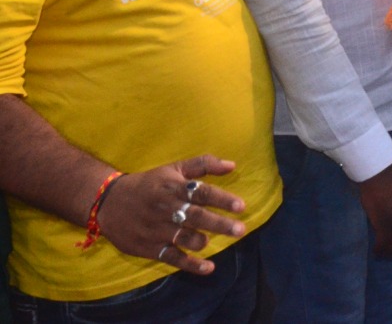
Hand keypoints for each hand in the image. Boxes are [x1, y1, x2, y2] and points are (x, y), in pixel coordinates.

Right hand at [96, 155, 247, 276]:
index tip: (241, 206)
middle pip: (196, 217)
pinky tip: (208, 267)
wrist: (108, 202)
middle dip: (220, 224)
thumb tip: (233, 165)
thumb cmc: (150, 184)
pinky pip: (172, 258)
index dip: (222, 200)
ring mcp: (157, 230)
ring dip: (202, 241)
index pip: (201, 193)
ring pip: (184, 238)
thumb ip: (203, 164)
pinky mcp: (149, 248)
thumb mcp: (174, 168)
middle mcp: (166, 209)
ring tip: (212, 241)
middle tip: (240, 230)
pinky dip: (191, 265)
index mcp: (174, 188)